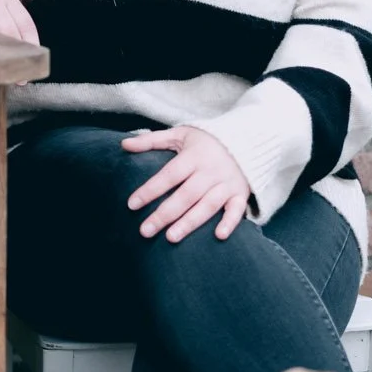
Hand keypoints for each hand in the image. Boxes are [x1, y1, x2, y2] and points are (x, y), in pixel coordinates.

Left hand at [120, 125, 252, 242]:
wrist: (247, 138)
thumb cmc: (207, 139)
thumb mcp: (180, 134)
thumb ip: (152, 140)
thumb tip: (124, 144)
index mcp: (194, 156)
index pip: (169, 175)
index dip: (150, 190)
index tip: (131, 205)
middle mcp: (210, 171)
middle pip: (185, 195)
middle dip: (165, 214)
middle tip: (145, 231)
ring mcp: (226, 183)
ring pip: (207, 206)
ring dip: (190, 222)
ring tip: (170, 238)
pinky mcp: (240, 193)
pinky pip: (236, 209)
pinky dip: (230, 222)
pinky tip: (219, 236)